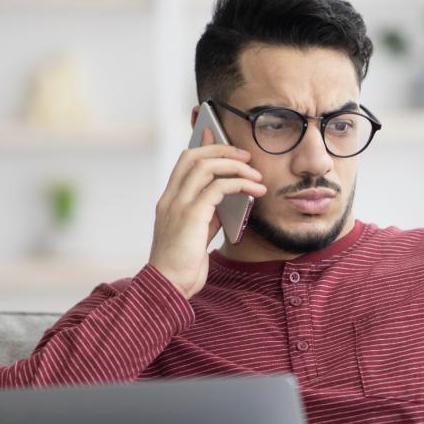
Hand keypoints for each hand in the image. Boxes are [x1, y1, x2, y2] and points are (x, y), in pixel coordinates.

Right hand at [148, 127, 267, 298]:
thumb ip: (207, 214)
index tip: (217, 135)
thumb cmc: (183, 265)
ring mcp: (178, 206)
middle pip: (194, 156)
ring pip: (206, 167)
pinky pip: (217, 188)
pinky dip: (238, 184)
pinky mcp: (191, 216)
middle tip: (246, 156)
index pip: (184, 161)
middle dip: (223, 150)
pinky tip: (254, 191)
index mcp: (169, 201)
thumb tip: (228, 198)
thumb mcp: (196, 234)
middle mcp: (170, 198)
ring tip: (255, 175)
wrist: (168, 287)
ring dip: (235, 166)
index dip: (202, 145)